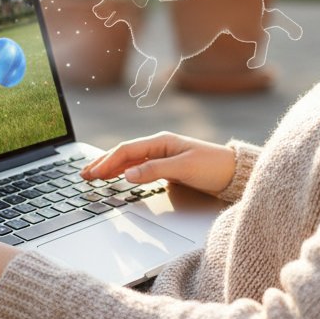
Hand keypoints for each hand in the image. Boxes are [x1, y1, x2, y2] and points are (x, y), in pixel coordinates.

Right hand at [80, 131, 234, 195]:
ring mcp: (163, 156)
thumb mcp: (184, 168)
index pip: (127, 150)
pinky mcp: (168, 167)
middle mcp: (160, 146)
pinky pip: (139, 167)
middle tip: (83, 175)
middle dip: (103, 163)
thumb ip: (154, 170)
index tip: (92, 174)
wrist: (235, 172)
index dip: (107, 162)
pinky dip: (124, 172)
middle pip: (124, 154)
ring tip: (93, 176)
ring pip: (130, 161)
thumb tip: (127, 174)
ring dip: (111, 168)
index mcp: (161, 141)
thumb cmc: (213, 166)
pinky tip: (116, 177)